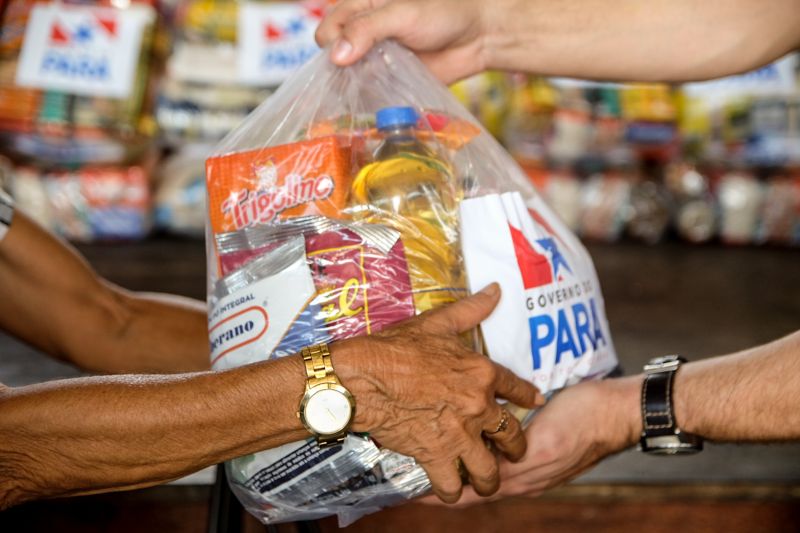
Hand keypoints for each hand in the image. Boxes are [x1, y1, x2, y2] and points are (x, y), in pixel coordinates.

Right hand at [315, 0, 497, 82]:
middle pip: (334, 55)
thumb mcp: (401, 14)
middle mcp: (364, 33)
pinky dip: (370, 97)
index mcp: (361, 7)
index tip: (345, 57)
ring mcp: (376, 59)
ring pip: (350, 76)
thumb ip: (367, 30)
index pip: (328, 27)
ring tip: (370, 88)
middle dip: (341, 68)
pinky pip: (370, 93)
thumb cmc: (443, 12)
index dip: (332, 43)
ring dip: (355, 85)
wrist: (479, 35)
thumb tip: (336, 56)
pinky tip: (377, 99)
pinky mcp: (390, 81)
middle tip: (360, 74)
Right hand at [333, 283, 544, 502]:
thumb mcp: (436, 324)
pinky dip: (452, 491)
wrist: (362, 377)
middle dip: (515, 448)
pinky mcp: (435, 455)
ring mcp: (459, 434)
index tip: (536, 402)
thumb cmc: (396, 348)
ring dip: (488, 479)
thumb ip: (470, 310)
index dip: (529, 396)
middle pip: (512, 436)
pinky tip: (450, 488)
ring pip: (488, 470)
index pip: (518, 388)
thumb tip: (494, 290)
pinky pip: (453, 485)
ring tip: (484, 480)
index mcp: (482, 373)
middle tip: (511, 453)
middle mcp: (478, 406)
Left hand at [418, 376, 641, 505]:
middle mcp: (522, 478)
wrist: (616, 412)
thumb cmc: (584, 421)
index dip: (439, 494)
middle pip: (471, 487)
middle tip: (411, 469)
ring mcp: (530, 468)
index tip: (410, 491)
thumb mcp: (546, 441)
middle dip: (443, 481)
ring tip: (432, 453)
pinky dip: (480, 454)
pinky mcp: (536, 452)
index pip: (469, 494)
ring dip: (460, 466)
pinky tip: (469, 440)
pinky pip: (501, 459)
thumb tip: (480, 466)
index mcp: (521, 478)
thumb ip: (516, 458)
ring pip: (484, 472)